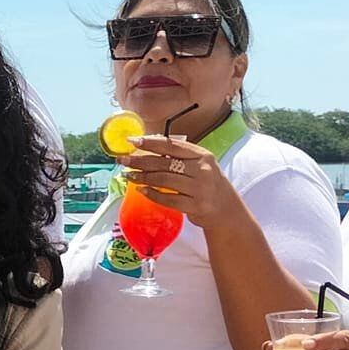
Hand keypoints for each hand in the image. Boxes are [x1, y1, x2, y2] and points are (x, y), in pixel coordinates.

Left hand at [120, 135, 243, 231]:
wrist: (225, 209)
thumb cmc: (206, 183)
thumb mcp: (199, 165)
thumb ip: (179, 157)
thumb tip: (147, 147)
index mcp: (202, 155)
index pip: (172, 145)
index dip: (150, 142)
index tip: (132, 141)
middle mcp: (202, 170)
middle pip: (165, 163)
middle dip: (140, 161)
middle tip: (123, 161)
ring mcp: (200, 189)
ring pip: (164, 180)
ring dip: (142, 177)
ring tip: (128, 175)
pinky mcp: (195, 206)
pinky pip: (168, 199)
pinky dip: (152, 194)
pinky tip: (141, 190)